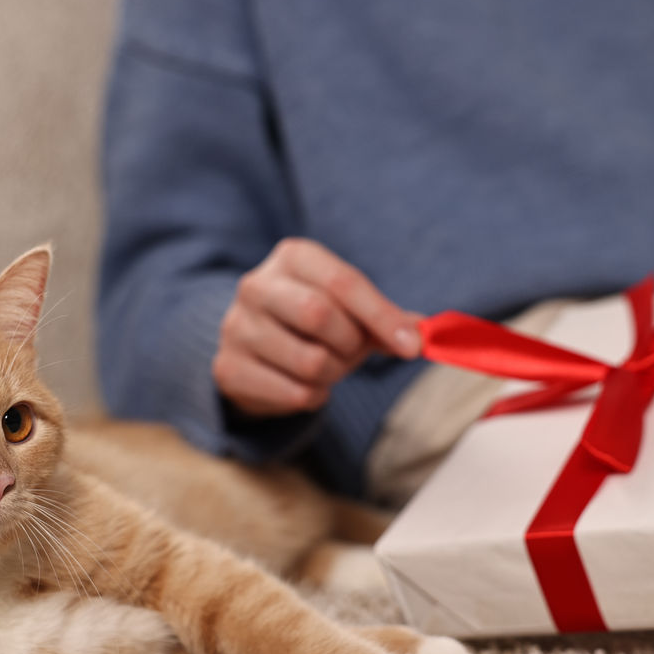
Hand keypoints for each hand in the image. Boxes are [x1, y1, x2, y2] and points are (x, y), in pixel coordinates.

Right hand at [213, 238, 420, 416]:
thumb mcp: (349, 310)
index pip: (343, 282)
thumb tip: (424, 335)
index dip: (382, 316)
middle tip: (351, 352)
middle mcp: (257, 285)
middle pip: (320, 316)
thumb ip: (386, 318)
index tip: (411, 346)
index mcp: (293, 257)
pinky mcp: (229, 368)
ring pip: (310, 361)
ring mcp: (237, 327)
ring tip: (326, 366)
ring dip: (333, 374)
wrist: (251, 347)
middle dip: (350, 344)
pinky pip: (293, 393)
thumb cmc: (311, 323)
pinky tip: (304, 384)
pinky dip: (312, 396)